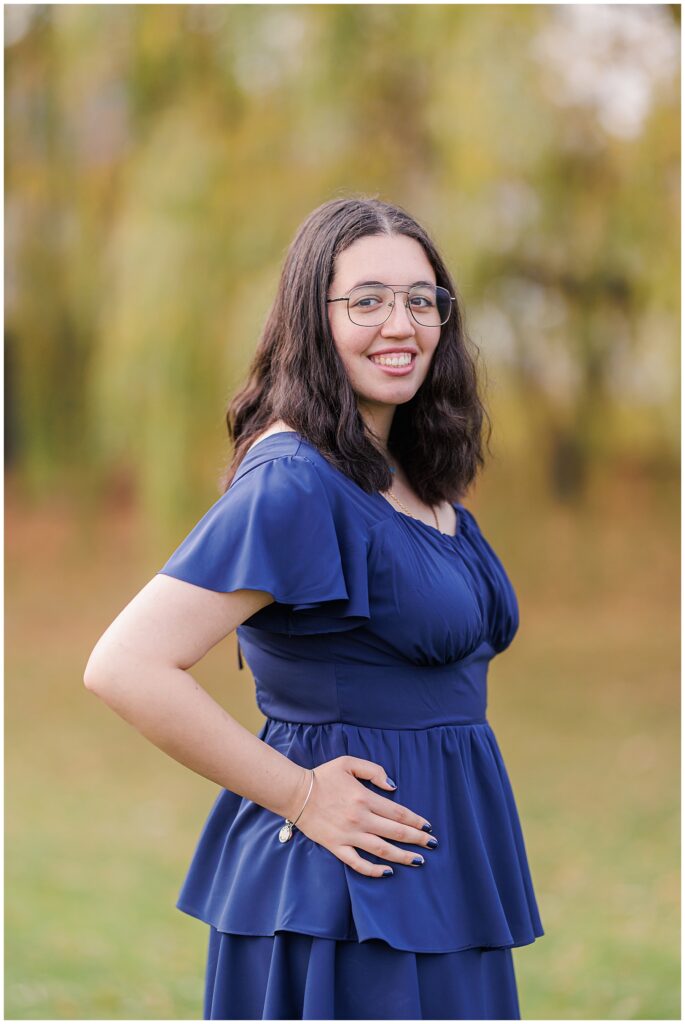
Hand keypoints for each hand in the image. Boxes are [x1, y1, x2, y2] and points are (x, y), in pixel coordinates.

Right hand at [291, 756, 434, 877]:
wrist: (296, 793)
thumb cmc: (323, 776)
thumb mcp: (348, 763)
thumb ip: (374, 770)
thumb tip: (393, 787)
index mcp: (364, 798)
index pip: (398, 812)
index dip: (416, 820)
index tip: (428, 826)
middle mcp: (360, 819)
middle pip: (396, 832)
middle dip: (417, 840)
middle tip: (432, 844)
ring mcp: (349, 835)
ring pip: (382, 850)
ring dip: (403, 857)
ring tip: (419, 861)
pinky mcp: (336, 846)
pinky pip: (357, 863)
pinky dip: (373, 870)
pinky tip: (387, 872)